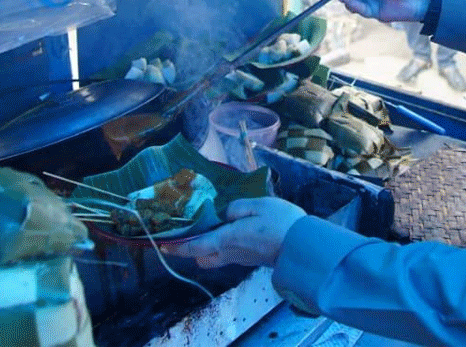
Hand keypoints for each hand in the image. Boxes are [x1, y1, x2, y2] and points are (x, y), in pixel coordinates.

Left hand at [162, 197, 306, 268]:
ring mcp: (241, 258)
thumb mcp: (257, 205)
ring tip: (209, 231)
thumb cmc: (280, 222)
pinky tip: (230, 232)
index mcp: (227, 239)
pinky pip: (229, 255)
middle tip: (189, 234)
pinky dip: (222, 247)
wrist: (302, 245)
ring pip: (215, 258)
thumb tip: (224, 214)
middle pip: (202, 258)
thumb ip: (236, 208)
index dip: (176, 247)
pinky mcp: (251, 259)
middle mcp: (230, 252)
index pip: (194, 246)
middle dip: (192, 250)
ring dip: (207, 248)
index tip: (163, 245)